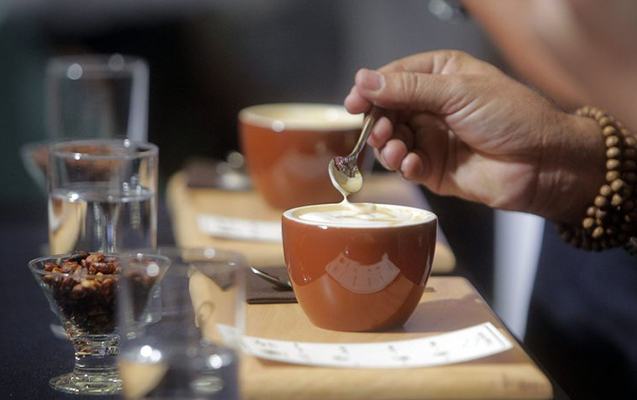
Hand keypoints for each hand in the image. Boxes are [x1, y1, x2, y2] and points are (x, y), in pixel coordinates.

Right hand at [345, 50, 603, 221]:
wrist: (544, 163)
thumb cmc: (513, 117)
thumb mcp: (458, 92)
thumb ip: (408, 89)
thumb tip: (364, 80)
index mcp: (441, 75)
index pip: (394, 77)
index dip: (371, 90)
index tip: (353, 102)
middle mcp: (433, 105)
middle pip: (387, 110)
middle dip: (378, 121)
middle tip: (377, 130)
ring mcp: (432, 137)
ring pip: (392, 139)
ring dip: (387, 145)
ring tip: (394, 149)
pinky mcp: (434, 168)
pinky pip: (406, 165)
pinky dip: (403, 164)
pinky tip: (411, 163)